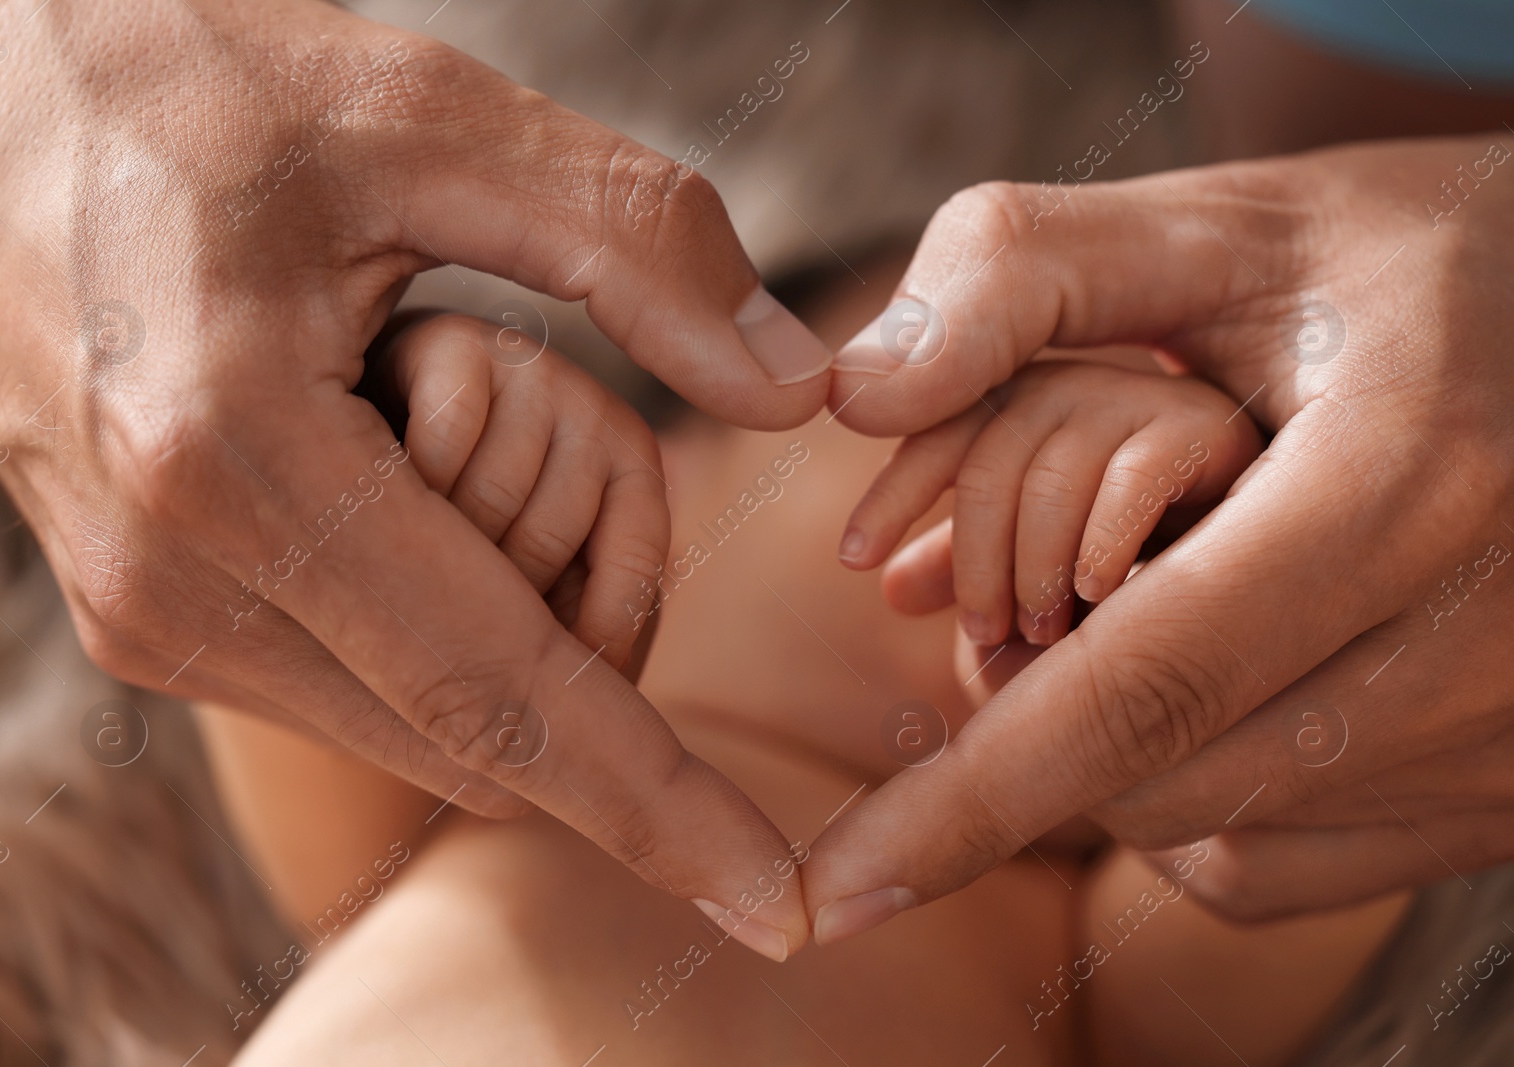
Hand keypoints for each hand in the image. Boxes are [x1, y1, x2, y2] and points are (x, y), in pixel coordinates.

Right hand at [0, 0, 830, 952]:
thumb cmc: (176, 67)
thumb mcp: (425, 113)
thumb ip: (633, 249)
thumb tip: (796, 387)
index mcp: (235, 461)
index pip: (501, 697)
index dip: (659, 809)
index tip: (780, 906)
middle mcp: (171, 579)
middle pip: (469, 735)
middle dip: (600, 684)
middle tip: (622, 512)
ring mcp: (139, 607)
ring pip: (409, 719)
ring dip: (512, 638)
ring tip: (476, 441)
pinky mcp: (137, 601)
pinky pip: (343, 674)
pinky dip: (437, 623)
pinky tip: (417, 478)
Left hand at [805, 134, 1513, 938]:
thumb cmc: (1387, 271)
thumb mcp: (1213, 224)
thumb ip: (1021, 278)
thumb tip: (861, 396)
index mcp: (1404, 486)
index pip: (1145, 691)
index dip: (971, 804)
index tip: (835, 894)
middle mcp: (1484, 647)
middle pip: (1153, 777)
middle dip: (1027, 714)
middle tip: (1027, 595)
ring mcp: (1510, 746)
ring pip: (1201, 829)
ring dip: (1108, 749)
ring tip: (1141, 607)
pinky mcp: (1503, 803)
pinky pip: (1267, 863)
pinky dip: (1184, 793)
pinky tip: (1214, 679)